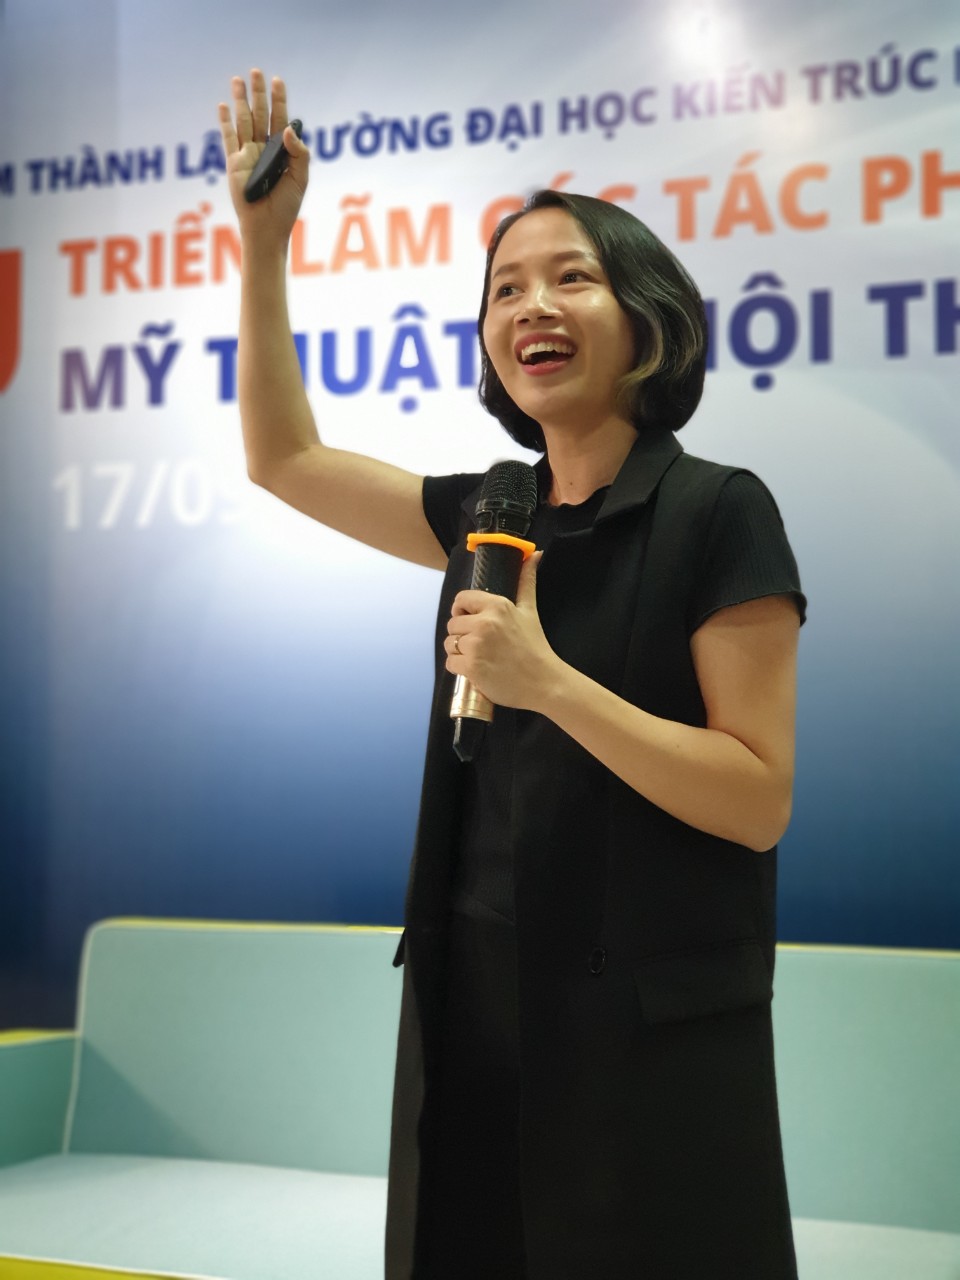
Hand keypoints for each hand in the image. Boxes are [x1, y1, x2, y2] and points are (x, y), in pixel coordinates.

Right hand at [218, 69, 308, 246]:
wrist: (267, 228)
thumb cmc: (286, 207)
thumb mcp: (300, 178)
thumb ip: (298, 152)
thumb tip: (286, 127)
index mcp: (281, 152)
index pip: (280, 119)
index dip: (279, 100)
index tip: (278, 81)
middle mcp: (263, 149)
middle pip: (259, 115)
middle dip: (258, 93)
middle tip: (256, 71)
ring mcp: (247, 155)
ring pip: (243, 121)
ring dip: (240, 100)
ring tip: (238, 80)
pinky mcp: (233, 164)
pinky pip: (228, 138)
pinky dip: (225, 122)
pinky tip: (224, 105)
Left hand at [444, 552, 561, 710]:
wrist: (544, 682)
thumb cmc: (536, 647)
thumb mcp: (530, 610)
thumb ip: (527, 582)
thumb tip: (534, 554)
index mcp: (497, 606)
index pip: (461, 599)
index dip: (462, 611)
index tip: (471, 621)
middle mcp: (484, 623)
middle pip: (452, 624)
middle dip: (462, 635)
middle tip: (482, 645)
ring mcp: (476, 646)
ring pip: (449, 644)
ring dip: (460, 652)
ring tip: (480, 657)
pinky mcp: (471, 667)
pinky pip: (450, 663)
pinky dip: (459, 668)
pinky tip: (477, 669)